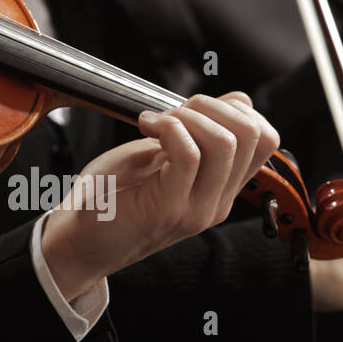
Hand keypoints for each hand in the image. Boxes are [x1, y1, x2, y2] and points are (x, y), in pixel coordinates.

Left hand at [41, 92, 279, 300]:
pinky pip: (188, 154)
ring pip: (226, 142)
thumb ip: (199, 133)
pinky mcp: (168, 209)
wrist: (76, 241)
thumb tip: (237, 100)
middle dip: (213, 105)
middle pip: (255, 135)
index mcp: (221, 189)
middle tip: (172, 113)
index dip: (235, 108)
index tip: (191, 110)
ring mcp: (196, 209)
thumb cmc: (112, 195)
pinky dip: (167, 127)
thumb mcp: (163, 155)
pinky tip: (144, 127)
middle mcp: (218, 201)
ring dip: (188, 116)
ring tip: (155, 122)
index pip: (266, 139)